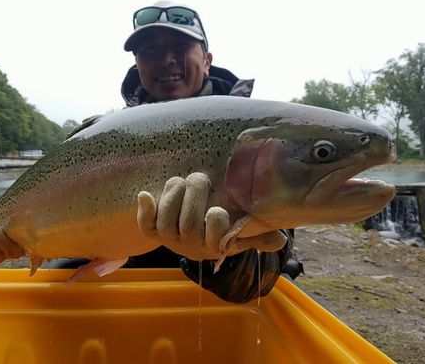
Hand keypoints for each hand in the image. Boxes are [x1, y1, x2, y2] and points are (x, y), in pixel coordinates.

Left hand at [136, 172, 286, 261]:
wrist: (194, 239)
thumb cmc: (222, 232)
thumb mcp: (242, 235)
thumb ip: (258, 235)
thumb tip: (280, 240)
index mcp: (214, 245)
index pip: (215, 238)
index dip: (215, 224)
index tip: (219, 210)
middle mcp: (191, 245)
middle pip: (189, 225)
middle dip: (194, 198)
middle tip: (200, 178)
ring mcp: (171, 238)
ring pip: (167, 221)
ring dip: (172, 197)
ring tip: (180, 181)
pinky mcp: (155, 231)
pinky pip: (146, 226)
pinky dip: (145, 210)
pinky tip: (145, 195)